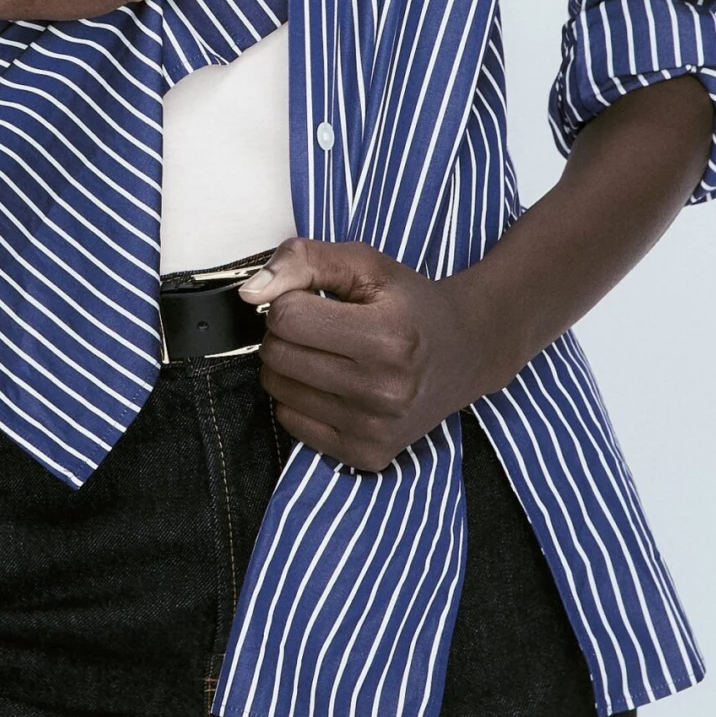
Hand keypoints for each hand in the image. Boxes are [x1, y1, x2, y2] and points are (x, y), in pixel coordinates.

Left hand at [239, 238, 492, 472]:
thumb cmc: (411, 304)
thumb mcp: (363, 264)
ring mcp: (376, 430)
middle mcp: (384, 391)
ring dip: (291, 366)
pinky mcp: (367, 456)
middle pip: (277, 356)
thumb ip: (303, 261)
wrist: (464, 351)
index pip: (286, 317)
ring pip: (278, 391)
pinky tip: (334, 384)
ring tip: (330, 353)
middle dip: (286, 332)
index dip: (290, 299)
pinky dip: (302, 399)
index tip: (315, 299)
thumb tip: (250, 291)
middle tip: (321, 325)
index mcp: (387, 338)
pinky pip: (292, 424)